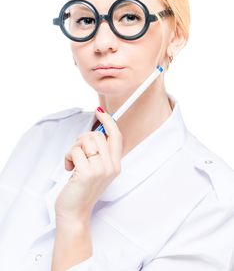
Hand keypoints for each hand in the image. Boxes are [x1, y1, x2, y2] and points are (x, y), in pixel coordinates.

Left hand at [54, 107, 122, 223]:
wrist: (75, 212)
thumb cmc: (82, 190)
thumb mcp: (97, 170)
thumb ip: (100, 153)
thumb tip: (95, 131)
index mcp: (115, 165)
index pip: (116, 136)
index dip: (109, 121)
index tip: (99, 111)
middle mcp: (111, 166)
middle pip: (97, 135)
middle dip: (82, 139)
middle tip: (77, 152)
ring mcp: (100, 170)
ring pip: (85, 140)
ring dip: (74, 149)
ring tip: (74, 162)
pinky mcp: (87, 172)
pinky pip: (75, 151)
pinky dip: (68, 157)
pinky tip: (69, 169)